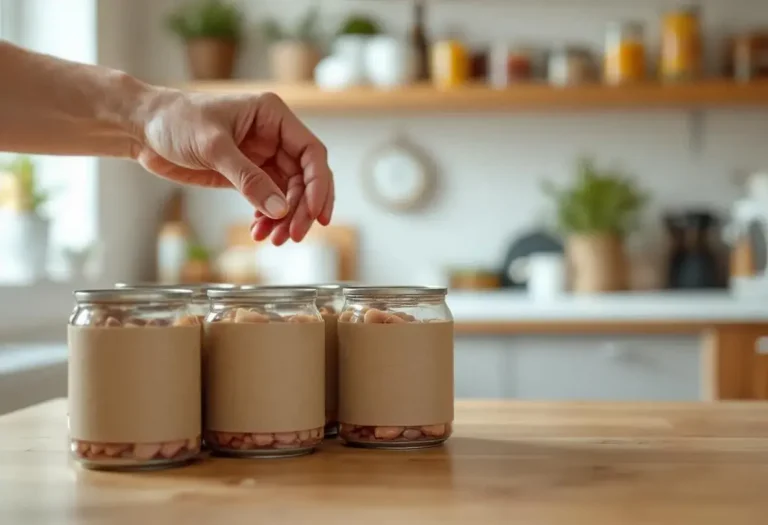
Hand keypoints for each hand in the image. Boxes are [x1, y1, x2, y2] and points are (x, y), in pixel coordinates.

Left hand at [134, 90, 333, 244]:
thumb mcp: (213, 148)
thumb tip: (280, 209)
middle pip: (305, 178)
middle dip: (301, 208)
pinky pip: (269, 200)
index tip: (317, 214)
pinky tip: (258, 231)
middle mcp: (274, 136)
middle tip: (293, 235)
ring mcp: (262, 157)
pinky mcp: (248, 175)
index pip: (312, 152)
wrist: (143, 128)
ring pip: (289, 193)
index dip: (319, 185)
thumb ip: (248, 179)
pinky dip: (268, 218)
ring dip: (285, 218)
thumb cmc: (175, 120)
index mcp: (273, 116)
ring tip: (273, 239)